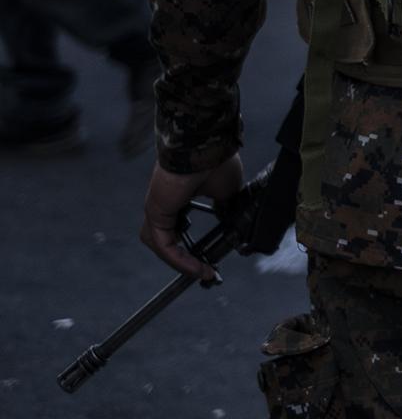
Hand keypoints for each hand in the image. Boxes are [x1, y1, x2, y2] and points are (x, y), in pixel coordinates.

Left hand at [139, 153, 243, 282]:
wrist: (206, 146)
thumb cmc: (215, 160)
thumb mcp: (226, 190)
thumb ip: (224, 206)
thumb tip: (229, 218)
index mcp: (179, 196)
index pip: (178, 227)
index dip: (191, 246)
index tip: (211, 260)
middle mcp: (164, 203)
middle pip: (166, 240)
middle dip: (183, 258)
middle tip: (204, 271)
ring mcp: (157, 208)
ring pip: (162, 245)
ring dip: (180, 262)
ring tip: (201, 272)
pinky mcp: (156, 213)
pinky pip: (164, 245)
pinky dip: (179, 259)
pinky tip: (196, 267)